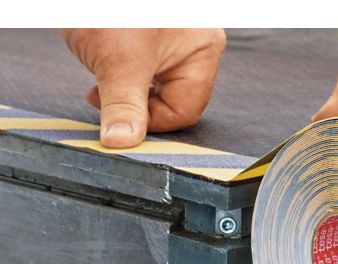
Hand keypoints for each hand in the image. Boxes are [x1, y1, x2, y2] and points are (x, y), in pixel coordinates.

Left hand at [61, 28, 225, 147]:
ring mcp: (174, 41)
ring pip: (154, 86)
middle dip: (136, 101)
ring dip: (126, 87)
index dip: (150, 120)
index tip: (117, 113)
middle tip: (104, 93)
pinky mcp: (152, 36)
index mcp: (203, 51)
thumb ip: (123, 106)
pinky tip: (103, 60)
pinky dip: (121, 72)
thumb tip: (123, 143)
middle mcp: (194, 47)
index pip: (185, 110)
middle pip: (172, 99)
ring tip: (102, 72)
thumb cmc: (113, 4)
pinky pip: (143, 69)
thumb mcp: (119, 61)